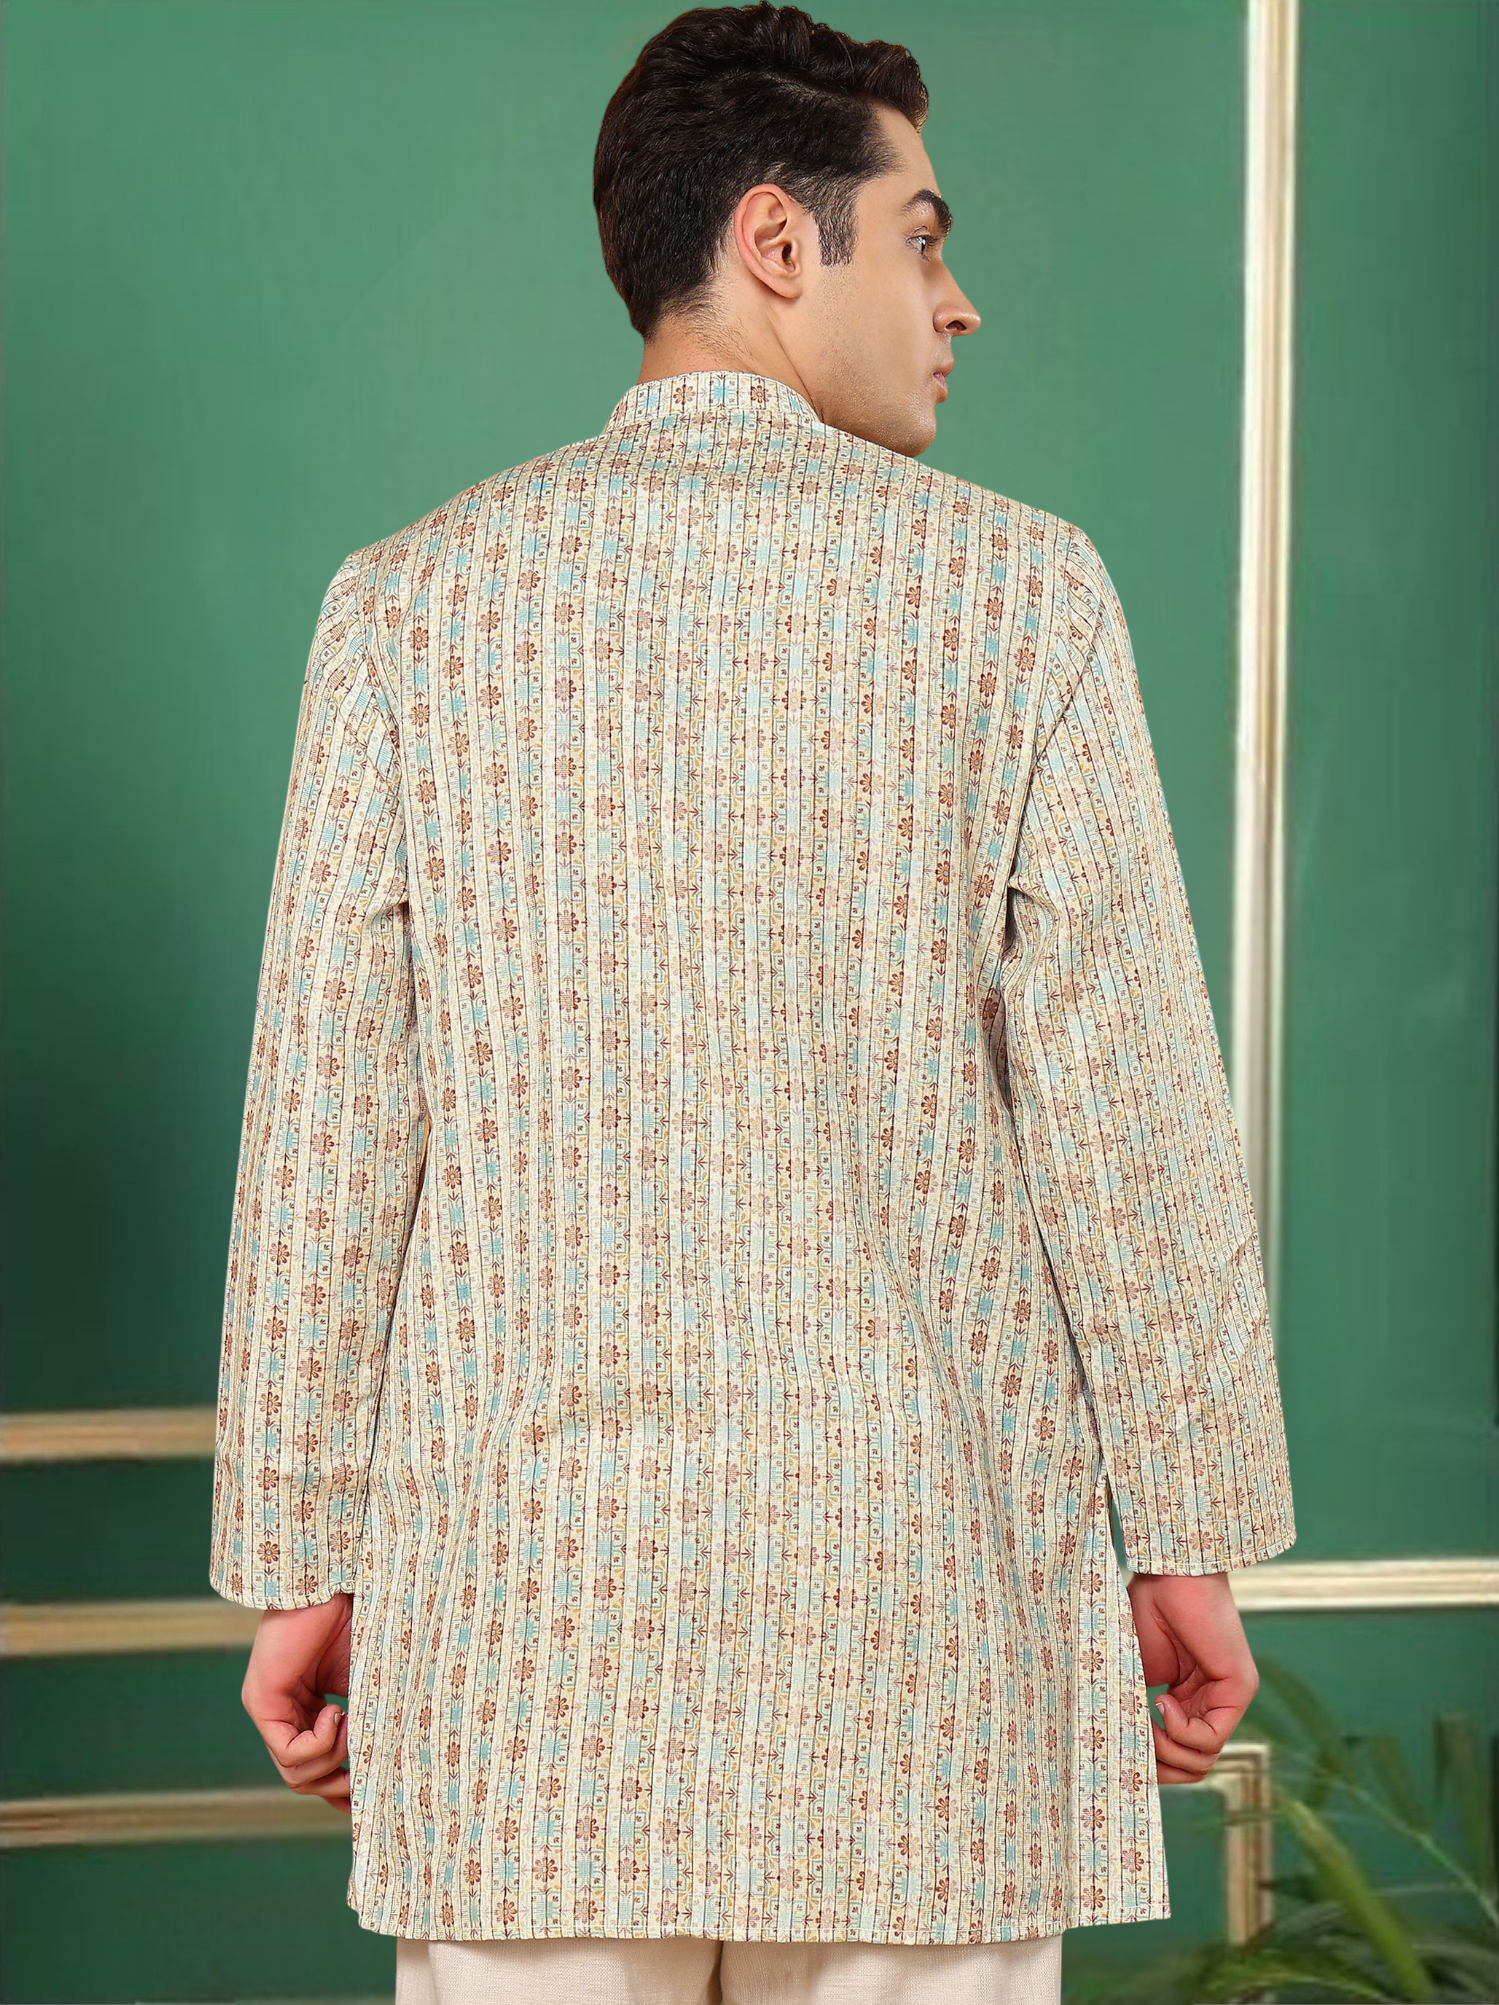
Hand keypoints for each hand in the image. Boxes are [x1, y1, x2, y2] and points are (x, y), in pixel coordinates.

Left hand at [241, 1591, 353, 1814]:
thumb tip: (390, 1769)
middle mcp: (284, 1712)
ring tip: (351, 1721)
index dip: (342, 1791)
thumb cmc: (363, 1619)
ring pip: (295, 1774)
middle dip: (338, 1786)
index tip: (370, 1803)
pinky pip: (289, 1752)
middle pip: (303, 1780)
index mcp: (309, 1706)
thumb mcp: (371, 1683)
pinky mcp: (260, 1701)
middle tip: (365, 1775)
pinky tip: (336, 1710)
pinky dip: (320, 1742)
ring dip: (333, 1757)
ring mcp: (269, 1709)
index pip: (315, 1767)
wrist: (340, 1580)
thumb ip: (371, 1721)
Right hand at [1126, 1570, 1257, 1784]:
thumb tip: (1127, 1760)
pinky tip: (1162, 1700)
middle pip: (1191, 1768)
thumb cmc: (1142, 1612)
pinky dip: (1180, 1730)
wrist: (1165, 1573)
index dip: (1148, 1762)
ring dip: (1166, 1748)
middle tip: (1134, 1734)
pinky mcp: (1239, 1689)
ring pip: (1201, 1761)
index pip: (1176, 1757)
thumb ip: (1135, 1715)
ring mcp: (1227, 1699)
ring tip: (1147, 1712)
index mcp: (1186, 1701)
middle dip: (1157, 1764)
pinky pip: (1211, 1739)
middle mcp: (1210, 1704)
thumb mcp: (1132, 1676)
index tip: (1121, 1738)